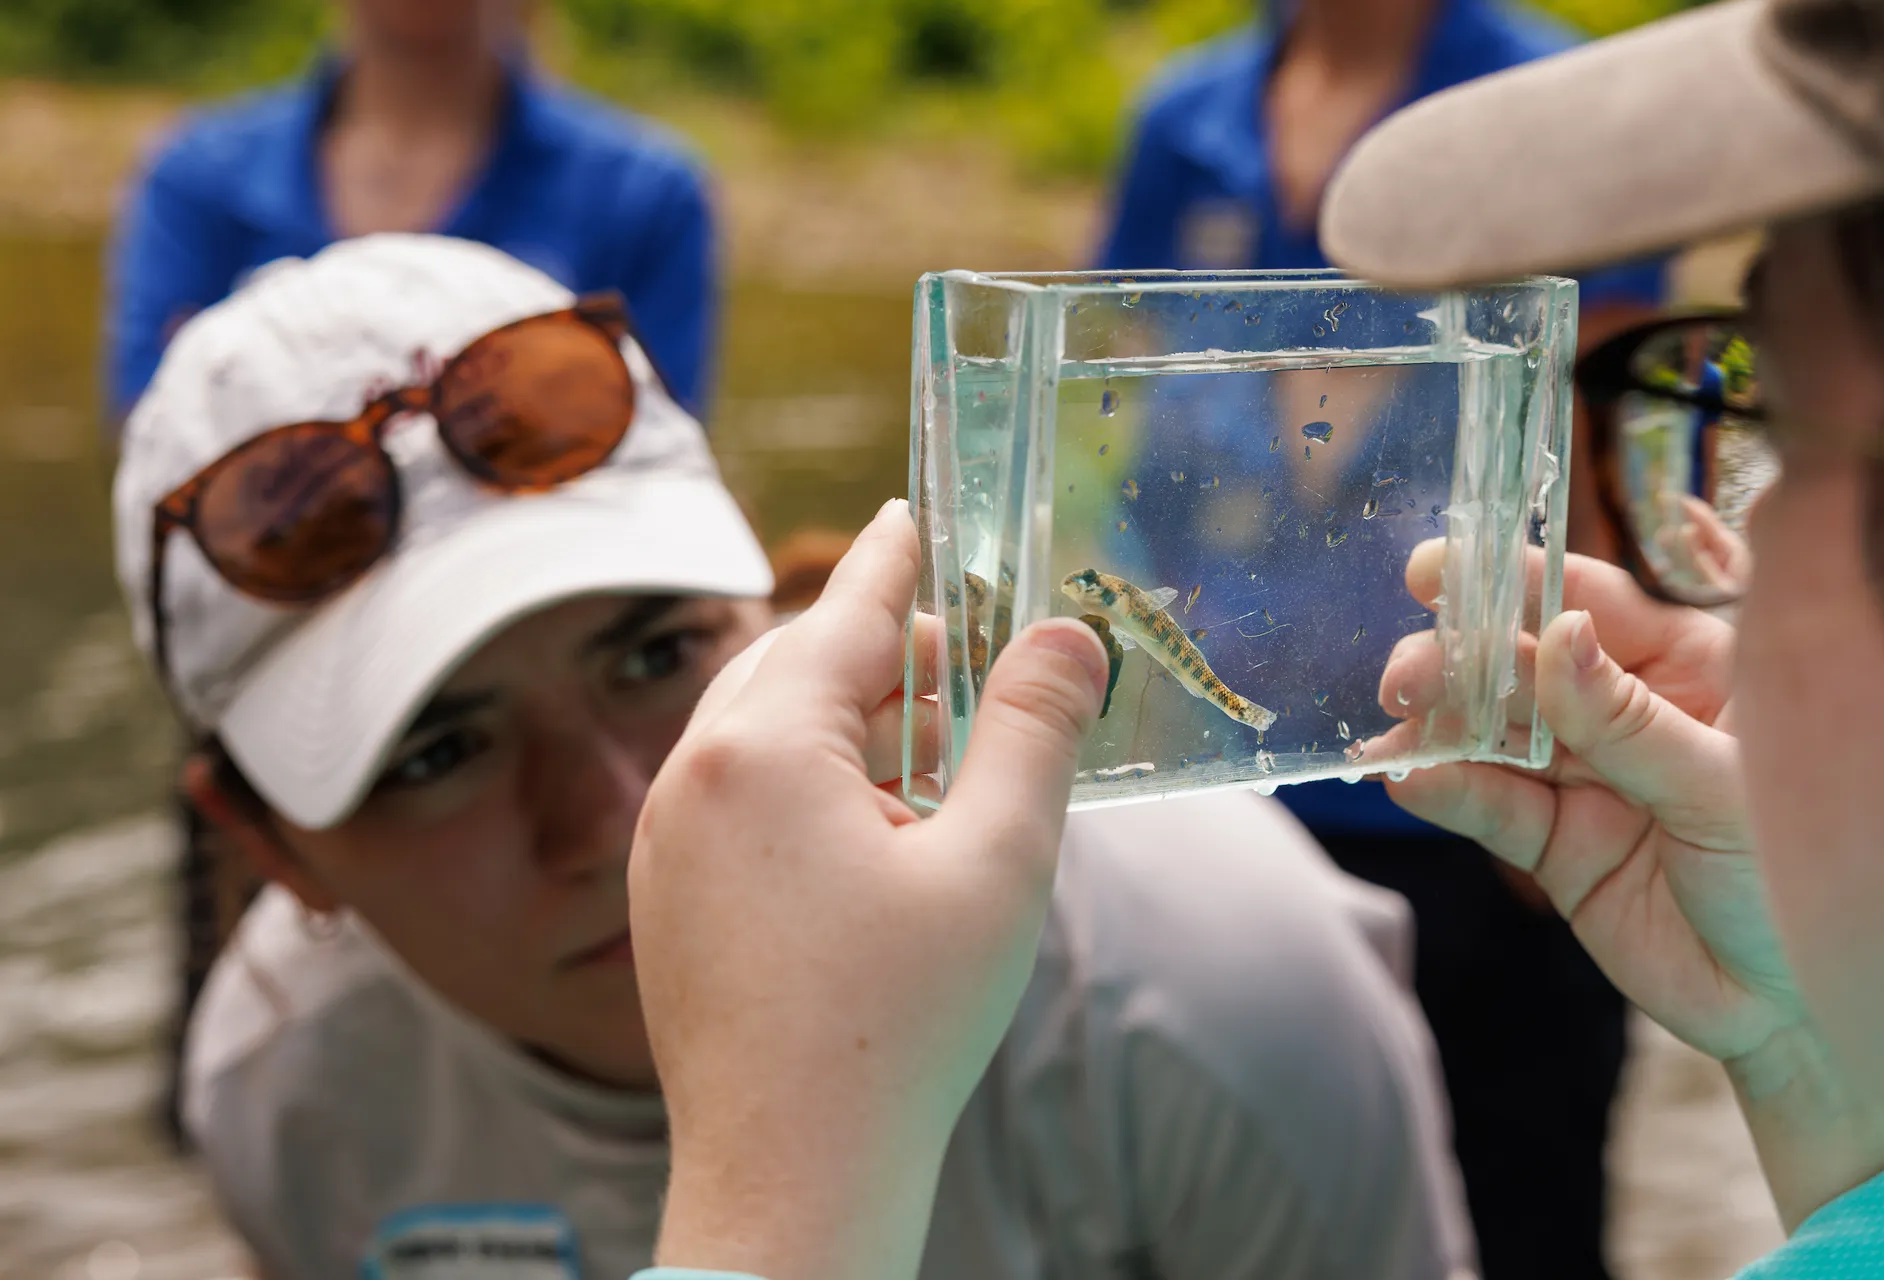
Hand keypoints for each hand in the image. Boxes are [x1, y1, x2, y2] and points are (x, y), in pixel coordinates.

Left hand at [630, 500, 1109, 1279]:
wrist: (790, 1175)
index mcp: (764, 749)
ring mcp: (668, 840)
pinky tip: (875, 830)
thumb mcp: (996, 863)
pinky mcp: (669, 897)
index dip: (894, 557)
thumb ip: (1034, 731)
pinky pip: (738, 794)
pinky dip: (808, 781)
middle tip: (967, 653)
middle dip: (883, 649)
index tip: (913, 508)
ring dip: (849, 721)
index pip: (844, 613)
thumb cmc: (897, 1025)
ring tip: (935, 748)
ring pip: (763, 731)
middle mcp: (693, 777)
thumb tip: (1066, 635)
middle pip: (797, 666)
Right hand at [1381, 542, 1883, 1227]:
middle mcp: (1627, 712)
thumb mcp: (1722, 788)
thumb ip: (1629, 720)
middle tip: (1407, 677)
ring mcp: (1584, 778)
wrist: (1793, 1010)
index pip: (1591, 605)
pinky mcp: (1552, 846)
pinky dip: (1445, 791)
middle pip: (1524, 665)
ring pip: (1492, 732)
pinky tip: (1410, 780)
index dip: (1514, 582)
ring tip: (1392, 732)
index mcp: (1691, 669)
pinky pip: (1489, 807)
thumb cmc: (1800, 878)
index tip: (1439, 572)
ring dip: (1437, 727)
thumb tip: (1560, 636)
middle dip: (1458, 662)